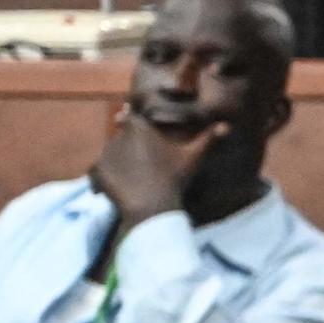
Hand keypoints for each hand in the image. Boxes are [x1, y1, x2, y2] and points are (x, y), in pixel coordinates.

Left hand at [91, 104, 224, 232]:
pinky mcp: (97, 171)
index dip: (131, 121)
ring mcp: (106, 154)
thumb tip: (227, 126)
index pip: (129, 116)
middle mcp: (119, 136)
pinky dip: (102, 178)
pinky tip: (114, 188)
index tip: (132, 128)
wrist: (152, 205)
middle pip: (120, 137)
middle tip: (139, 165)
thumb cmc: (173, 178)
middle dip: (126, 147)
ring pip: (109, 154)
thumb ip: (208, 139)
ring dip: (116, 162)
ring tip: (129, 179)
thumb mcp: (192, 157)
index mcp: (139, 128)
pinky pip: (96, 172)